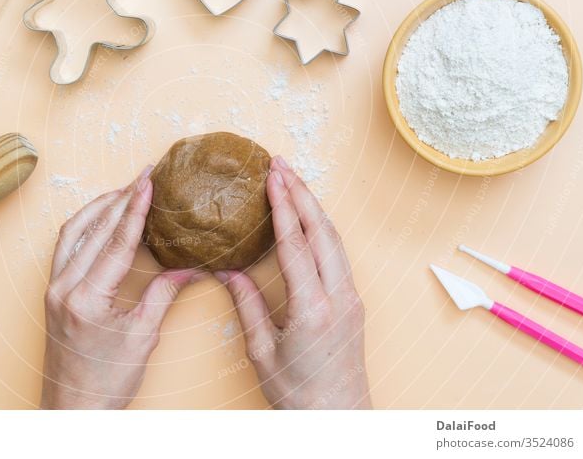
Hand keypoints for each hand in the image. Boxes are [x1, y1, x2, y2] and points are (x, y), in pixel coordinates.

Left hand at [41, 166, 200, 408]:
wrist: (73, 410)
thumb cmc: (106, 382)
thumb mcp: (143, 338)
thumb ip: (162, 295)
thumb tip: (187, 269)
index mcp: (86, 298)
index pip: (116, 243)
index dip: (136, 209)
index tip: (148, 182)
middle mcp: (63, 288)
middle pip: (94, 230)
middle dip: (120, 199)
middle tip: (142, 176)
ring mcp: (53, 289)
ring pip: (73, 233)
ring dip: (98, 208)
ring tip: (123, 190)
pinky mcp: (52, 293)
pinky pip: (65, 248)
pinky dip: (83, 227)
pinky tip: (99, 219)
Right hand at [214, 156, 370, 408]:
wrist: (339, 419)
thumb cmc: (300, 394)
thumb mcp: (262, 352)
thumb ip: (247, 306)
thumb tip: (229, 272)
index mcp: (312, 308)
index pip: (296, 245)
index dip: (282, 206)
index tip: (272, 177)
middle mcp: (339, 296)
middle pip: (321, 231)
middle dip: (300, 193)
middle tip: (281, 164)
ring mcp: (351, 297)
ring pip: (334, 239)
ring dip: (313, 207)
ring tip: (293, 181)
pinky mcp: (352, 301)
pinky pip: (337, 253)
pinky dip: (321, 228)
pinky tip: (308, 218)